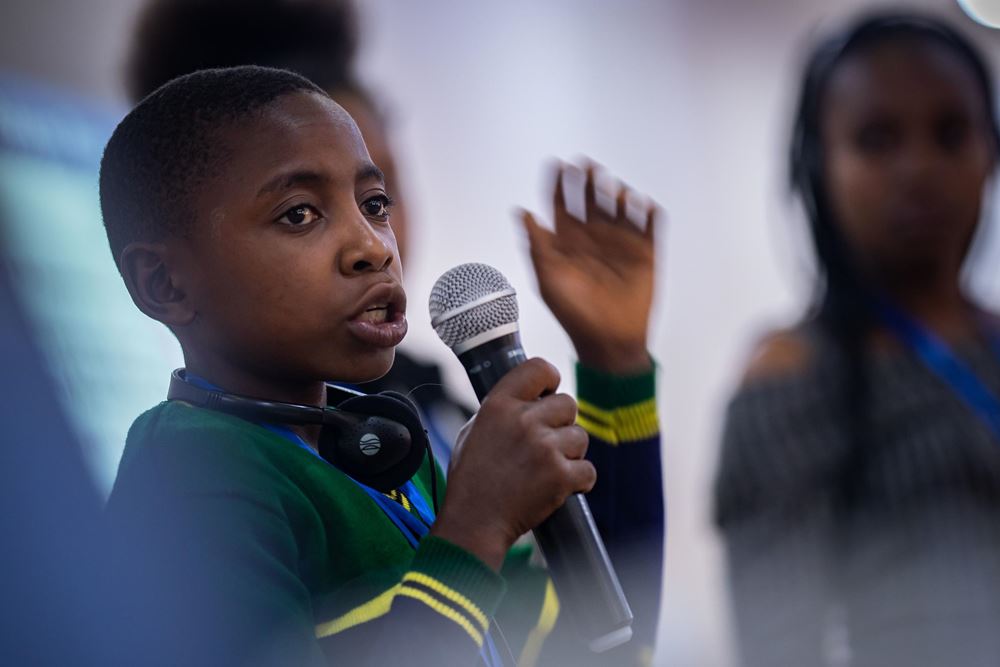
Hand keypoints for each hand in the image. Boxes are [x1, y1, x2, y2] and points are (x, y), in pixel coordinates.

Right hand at [430, 358, 594, 569]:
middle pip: (568, 404)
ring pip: (580, 436)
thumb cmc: (471, 479)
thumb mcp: (474, 430)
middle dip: (562, 423)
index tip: (548, 393)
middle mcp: (523, 421)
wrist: (475, 522)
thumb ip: (502, 409)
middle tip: (547, 443)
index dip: (550, 380)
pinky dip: (579, 480)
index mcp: (499, 405)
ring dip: (570, 453)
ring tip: (548, 468)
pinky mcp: (560, 476)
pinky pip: (588, 469)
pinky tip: (560, 486)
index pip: (539, 368)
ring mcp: (544, 448)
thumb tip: (530, 397)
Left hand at [519, 161, 658, 374]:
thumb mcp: (548, 278)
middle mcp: (593, 238)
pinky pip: (649, 225)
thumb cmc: (574, 314)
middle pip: (590, 198)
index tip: (557, 165)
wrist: (608, 341)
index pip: (562, 204)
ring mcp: (620, 244)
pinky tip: (644, 206)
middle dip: (587, 180)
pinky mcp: (645, 253)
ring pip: (620, 206)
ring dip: (618, 193)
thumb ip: (536, 244)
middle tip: (586, 165)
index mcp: (567, 241)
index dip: (559, 184)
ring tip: (614, 190)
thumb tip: (521, 212)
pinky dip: (649, 212)